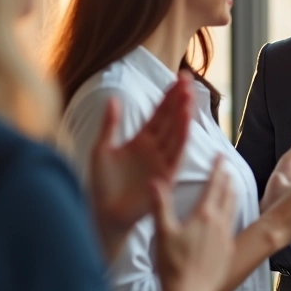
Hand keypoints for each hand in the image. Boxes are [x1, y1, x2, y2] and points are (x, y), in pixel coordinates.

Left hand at [89, 72, 193, 256]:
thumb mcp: (101, 149)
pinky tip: (186, 121)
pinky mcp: (166, 176)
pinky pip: (177, 154)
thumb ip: (110, 124)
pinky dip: (182, 137)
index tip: (179, 77)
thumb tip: (113, 98)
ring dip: (183, 115)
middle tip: (188, 79)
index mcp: (141, 140)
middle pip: (170, 119)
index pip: (158, 113)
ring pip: (176, 134)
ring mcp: (162, 162)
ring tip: (189, 96)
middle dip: (179, 99)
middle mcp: (155, 148)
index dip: (168, 96)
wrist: (104, 213)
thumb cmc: (101, 184)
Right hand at [150, 158, 235, 290]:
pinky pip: (233, 225)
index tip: (220, 156)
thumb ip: (160, 205)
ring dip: (232, 194)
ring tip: (232, 185)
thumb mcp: (162, 232)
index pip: (214, 185)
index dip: (217, 168)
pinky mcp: (228, 252)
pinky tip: (228, 218)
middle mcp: (219, 224)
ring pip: (233, 209)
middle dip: (227, 177)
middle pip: (227, 194)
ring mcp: (226, 238)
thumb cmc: (174, 266)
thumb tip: (155, 181)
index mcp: (204, 216)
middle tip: (227, 166)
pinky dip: (232, 213)